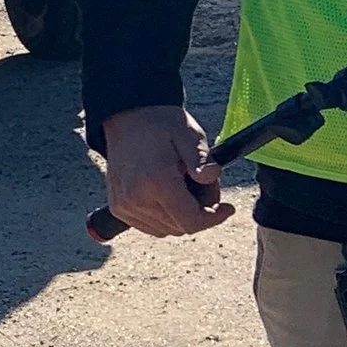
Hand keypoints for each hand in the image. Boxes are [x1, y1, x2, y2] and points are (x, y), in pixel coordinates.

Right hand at [100, 103, 231, 237]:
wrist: (127, 117)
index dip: (214, 218)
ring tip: (186, 186)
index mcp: (156, 182)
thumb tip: (212, 177)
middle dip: (200, 212)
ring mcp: (124, 206)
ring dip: (182, 215)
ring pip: (166, 229)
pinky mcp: (118, 208)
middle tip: (205, 185)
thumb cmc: (160, 124)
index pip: (191, 221)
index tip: (228, 209)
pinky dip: (166, 216)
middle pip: (180, 227)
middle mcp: (136, 199)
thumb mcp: (188, 134)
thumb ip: (202, 160)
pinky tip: (170, 193)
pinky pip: (151, 226)